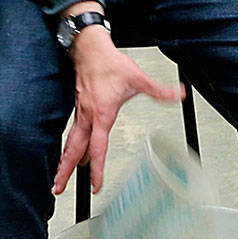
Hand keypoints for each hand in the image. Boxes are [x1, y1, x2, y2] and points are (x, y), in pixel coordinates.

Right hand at [53, 25, 183, 195]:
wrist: (90, 50)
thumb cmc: (110, 64)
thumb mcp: (138, 78)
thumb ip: (159, 90)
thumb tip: (178, 94)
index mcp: (102, 114)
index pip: (98, 148)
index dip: (96, 168)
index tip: (95, 184)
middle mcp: (88, 117)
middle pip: (74, 150)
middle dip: (65, 171)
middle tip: (58, 188)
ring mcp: (81, 113)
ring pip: (70, 142)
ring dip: (64, 161)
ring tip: (60, 178)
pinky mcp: (79, 109)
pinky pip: (71, 133)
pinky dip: (68, 146)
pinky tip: (70, 153)